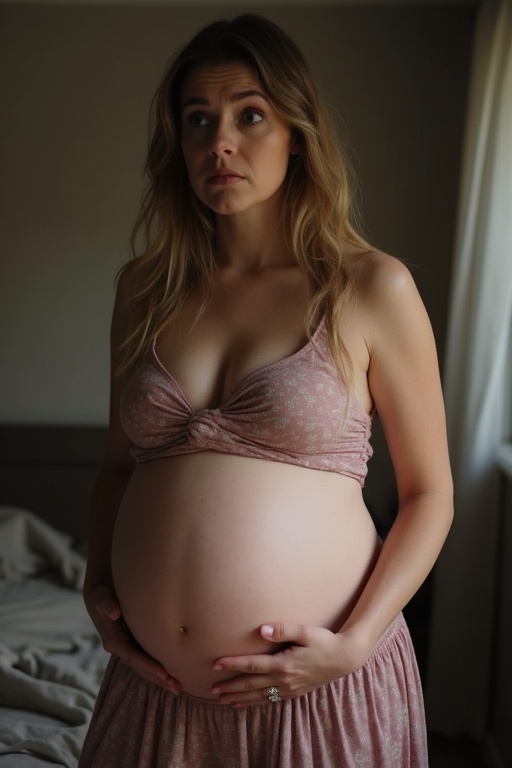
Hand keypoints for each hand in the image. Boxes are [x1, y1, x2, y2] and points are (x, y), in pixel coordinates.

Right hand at [84, 584, 181, 693]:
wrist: (103, 596)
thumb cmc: (102, 596)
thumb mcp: (100, 598)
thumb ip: (105, 604)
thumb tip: (114, 612)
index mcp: (113, 642)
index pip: (133, 658)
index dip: (148, 666)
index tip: (164, 673)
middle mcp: (122, 649)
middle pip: (141, 668)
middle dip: (158, 679)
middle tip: (177, 688)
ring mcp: (131, 649)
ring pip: (147, 667)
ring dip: (162, 678)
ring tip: (179, 688)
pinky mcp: (138, 645)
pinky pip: (150, 659)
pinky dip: (162, 668)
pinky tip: (176, 673)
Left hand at [210, 622, 366, 704]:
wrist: (343, 658)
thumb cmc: (324, 641)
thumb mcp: (305, 631)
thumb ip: (283, 630)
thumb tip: (262, 631)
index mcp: (283, 664)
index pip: (252, 665)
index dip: (233, 664)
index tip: (216, 664)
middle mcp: (283, 680)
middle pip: (251, 685)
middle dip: (230, 686)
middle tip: (212, 689)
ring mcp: (288, 689)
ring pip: (258, 696)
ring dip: (239, 698)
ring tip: (223, 700)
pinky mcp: (293, 692)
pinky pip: (269, 700)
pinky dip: (254, 702)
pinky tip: (245, 703)